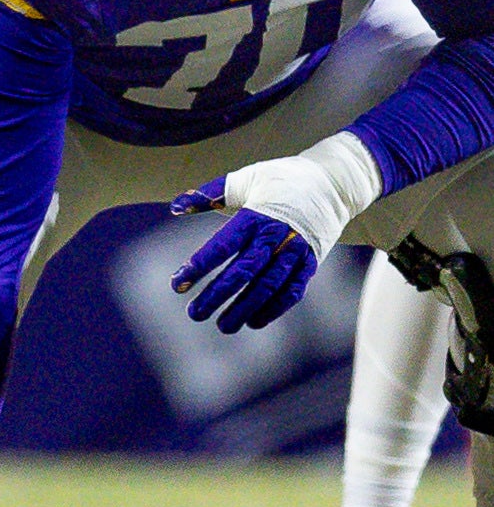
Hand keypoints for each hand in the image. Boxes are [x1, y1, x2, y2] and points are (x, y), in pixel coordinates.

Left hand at [168, 135, 376, 333]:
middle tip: (194, 314)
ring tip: (222, 326)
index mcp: (254, 216)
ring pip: (268, 286)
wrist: (332, 181)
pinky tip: (254, 322)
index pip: (222, 246)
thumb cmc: (278, 180)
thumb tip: (174, 208)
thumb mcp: (242, 180)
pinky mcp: (311, 262)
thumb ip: (208, 195)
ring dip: (244, 309)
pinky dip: (274, 309)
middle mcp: (276, 236)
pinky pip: (293, 291)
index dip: (198, 266)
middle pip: (243, 272)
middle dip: (217, 295)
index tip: (176, 283)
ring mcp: (296, 251)